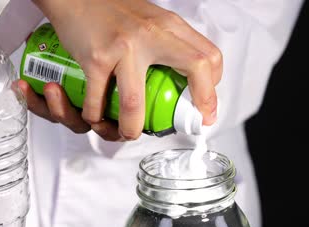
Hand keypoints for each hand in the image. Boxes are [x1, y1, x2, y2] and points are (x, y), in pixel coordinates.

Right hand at [26, 0, 221, 140]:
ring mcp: (125, 47)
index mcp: (169, 26)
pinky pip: (97, 100)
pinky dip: (95, 116)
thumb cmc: (112, 11)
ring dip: (133, 128)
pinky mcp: (97, 58)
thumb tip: (183, 75)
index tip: (206, 108)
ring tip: (130, 133)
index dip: (212, 88)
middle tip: (189, 123)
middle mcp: (152, 34)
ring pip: (136, 103)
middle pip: (196, 68)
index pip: (208, 56)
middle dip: (200, 103)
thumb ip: (169, 42)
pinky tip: (96, 117)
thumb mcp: (151, 21)